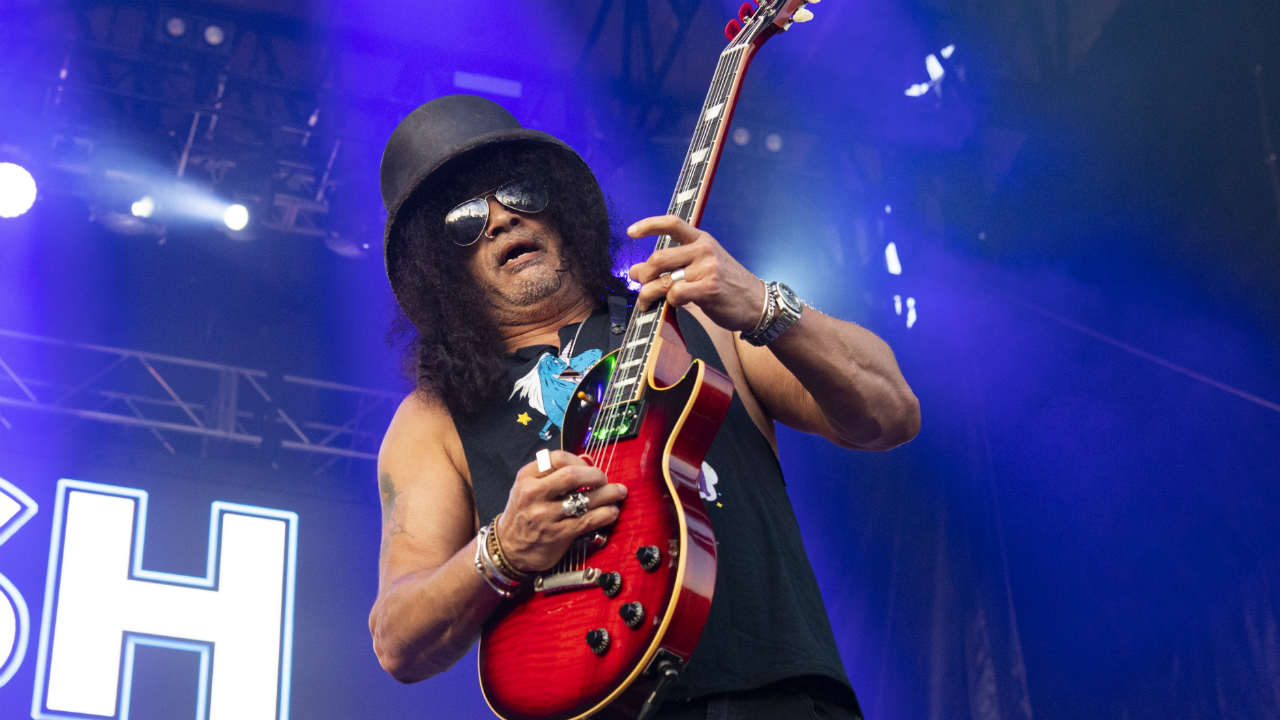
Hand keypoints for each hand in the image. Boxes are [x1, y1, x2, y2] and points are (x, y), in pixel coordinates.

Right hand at [495, 451, 626, 572]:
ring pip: (584, 499)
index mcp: (526, 478)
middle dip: (596, 475)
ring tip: (618, 492)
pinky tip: (611, 512)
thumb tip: (585, 465)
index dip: (579, 460)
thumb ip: (548, 475)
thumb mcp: (524, 488)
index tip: (589, 466)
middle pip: (573, 476)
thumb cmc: (522, 515)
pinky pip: (587, 520)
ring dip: (608, 494)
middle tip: (605, 479)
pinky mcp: (557, 535)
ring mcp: (545, 516)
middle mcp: (534, 495)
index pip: (557, 458)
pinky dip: (604, 514)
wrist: (508, 549)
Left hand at [627, 215, 765, 331]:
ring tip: (646, 303)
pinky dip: (669, 302)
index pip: (672, 224)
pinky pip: (676, 294)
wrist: (756, 302)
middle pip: (659, 258)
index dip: (649, 225)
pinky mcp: (709, 288)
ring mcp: (707, 268)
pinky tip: (674, 304)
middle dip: (643, 275)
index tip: (631, 232)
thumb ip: (672, 266)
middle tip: (640, 286)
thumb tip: (636, 270)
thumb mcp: (702, 267)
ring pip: (664, 279)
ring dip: (649, 294)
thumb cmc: (726, 285)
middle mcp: (704, 250)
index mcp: (702, 240)